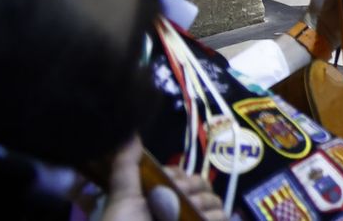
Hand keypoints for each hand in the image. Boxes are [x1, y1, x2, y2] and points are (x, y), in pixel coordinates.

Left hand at [99, 138, 227, 220]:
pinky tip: (205, 219)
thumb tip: (130, 131)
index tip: (169, 181)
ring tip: (190, 214)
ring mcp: (189, 220)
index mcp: (157, 197)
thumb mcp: (121, 197)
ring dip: (205, 204)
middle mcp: (176, 208)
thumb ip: (127, 166)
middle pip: (201, 186)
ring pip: (214, 203)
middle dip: (194, 189)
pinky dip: (217, 217)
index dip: (178, 175)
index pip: (180, 175)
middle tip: (179, 199)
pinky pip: (221, 218)